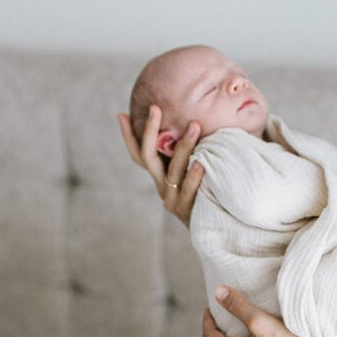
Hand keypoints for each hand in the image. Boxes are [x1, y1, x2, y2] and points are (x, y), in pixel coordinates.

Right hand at [118, 105, 204, 228]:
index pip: (139, 154)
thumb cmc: (206, 193)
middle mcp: (161, 186)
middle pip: (147, 157)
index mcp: (160, 175)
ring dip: (184, 146)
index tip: (121, 114)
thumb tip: (197, 118)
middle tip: (155, 108)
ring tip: (195, 126)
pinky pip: (188, 191)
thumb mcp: (194, 172)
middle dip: (150, 131)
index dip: (128, 136)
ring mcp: (172, 199)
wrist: (215, 228)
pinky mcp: (185, 211)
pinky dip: (193, 177)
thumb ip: (191, 152)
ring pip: (173, 171)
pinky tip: (201, 163)